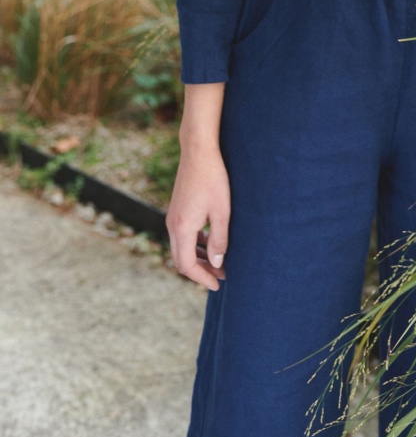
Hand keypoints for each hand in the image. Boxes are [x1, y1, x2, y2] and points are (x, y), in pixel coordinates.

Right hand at [166, 142, 230, 291]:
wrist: (198, 151)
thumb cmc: (213, 179)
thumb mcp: (222, 211)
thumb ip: (220, 239)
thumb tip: (218, 263)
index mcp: (182, 228)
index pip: (187, 265)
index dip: (202, 278)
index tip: (218, 285)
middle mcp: (173, 225)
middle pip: (182, 259)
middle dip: (201, 271)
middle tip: (221, 277)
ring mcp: (173, 216)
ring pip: (182, 247)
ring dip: (199, 257)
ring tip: (220, 262)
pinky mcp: (177, 209)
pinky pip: (183, 235)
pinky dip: (196, 244)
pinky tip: (211, 242)